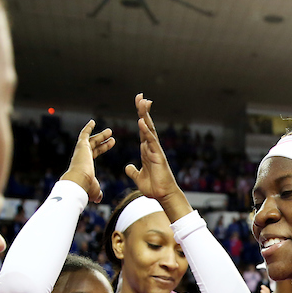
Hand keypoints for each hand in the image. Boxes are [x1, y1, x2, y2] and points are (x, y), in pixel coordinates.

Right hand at [59, 120, 114, 202]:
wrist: (79, 182)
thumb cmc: (86, 188)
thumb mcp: (95, 190)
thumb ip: (97, 193)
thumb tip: (98, 199)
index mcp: (85, 165)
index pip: (95, 153)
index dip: (103, 147)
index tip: (111, 143)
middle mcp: (82, 157)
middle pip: (94, 145)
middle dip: (103, 140)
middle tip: (111, 135)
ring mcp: (81, 151)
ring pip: (92, 140)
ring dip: (101, 135)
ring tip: (110, 130)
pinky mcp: (80, 146)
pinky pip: (84, 134)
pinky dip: (88, 127)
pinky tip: (93, 121)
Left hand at [124, 94, 190, 221]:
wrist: (163, 195)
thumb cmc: (154, 187)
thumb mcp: (138, 177)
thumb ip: (133, 171)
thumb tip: (128, 167)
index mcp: (146, 150)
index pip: (142, 129)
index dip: (140, 116)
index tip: (138, 104)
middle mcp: (151, 147)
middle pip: (147, 124)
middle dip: (143, 110)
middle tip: (141, 96)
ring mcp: (155, 150)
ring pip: (150, 129)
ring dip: (145, 115)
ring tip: (143, 102)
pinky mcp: (157, 156)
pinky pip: (150, 141)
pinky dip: (146, 130)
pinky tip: (141, 121)